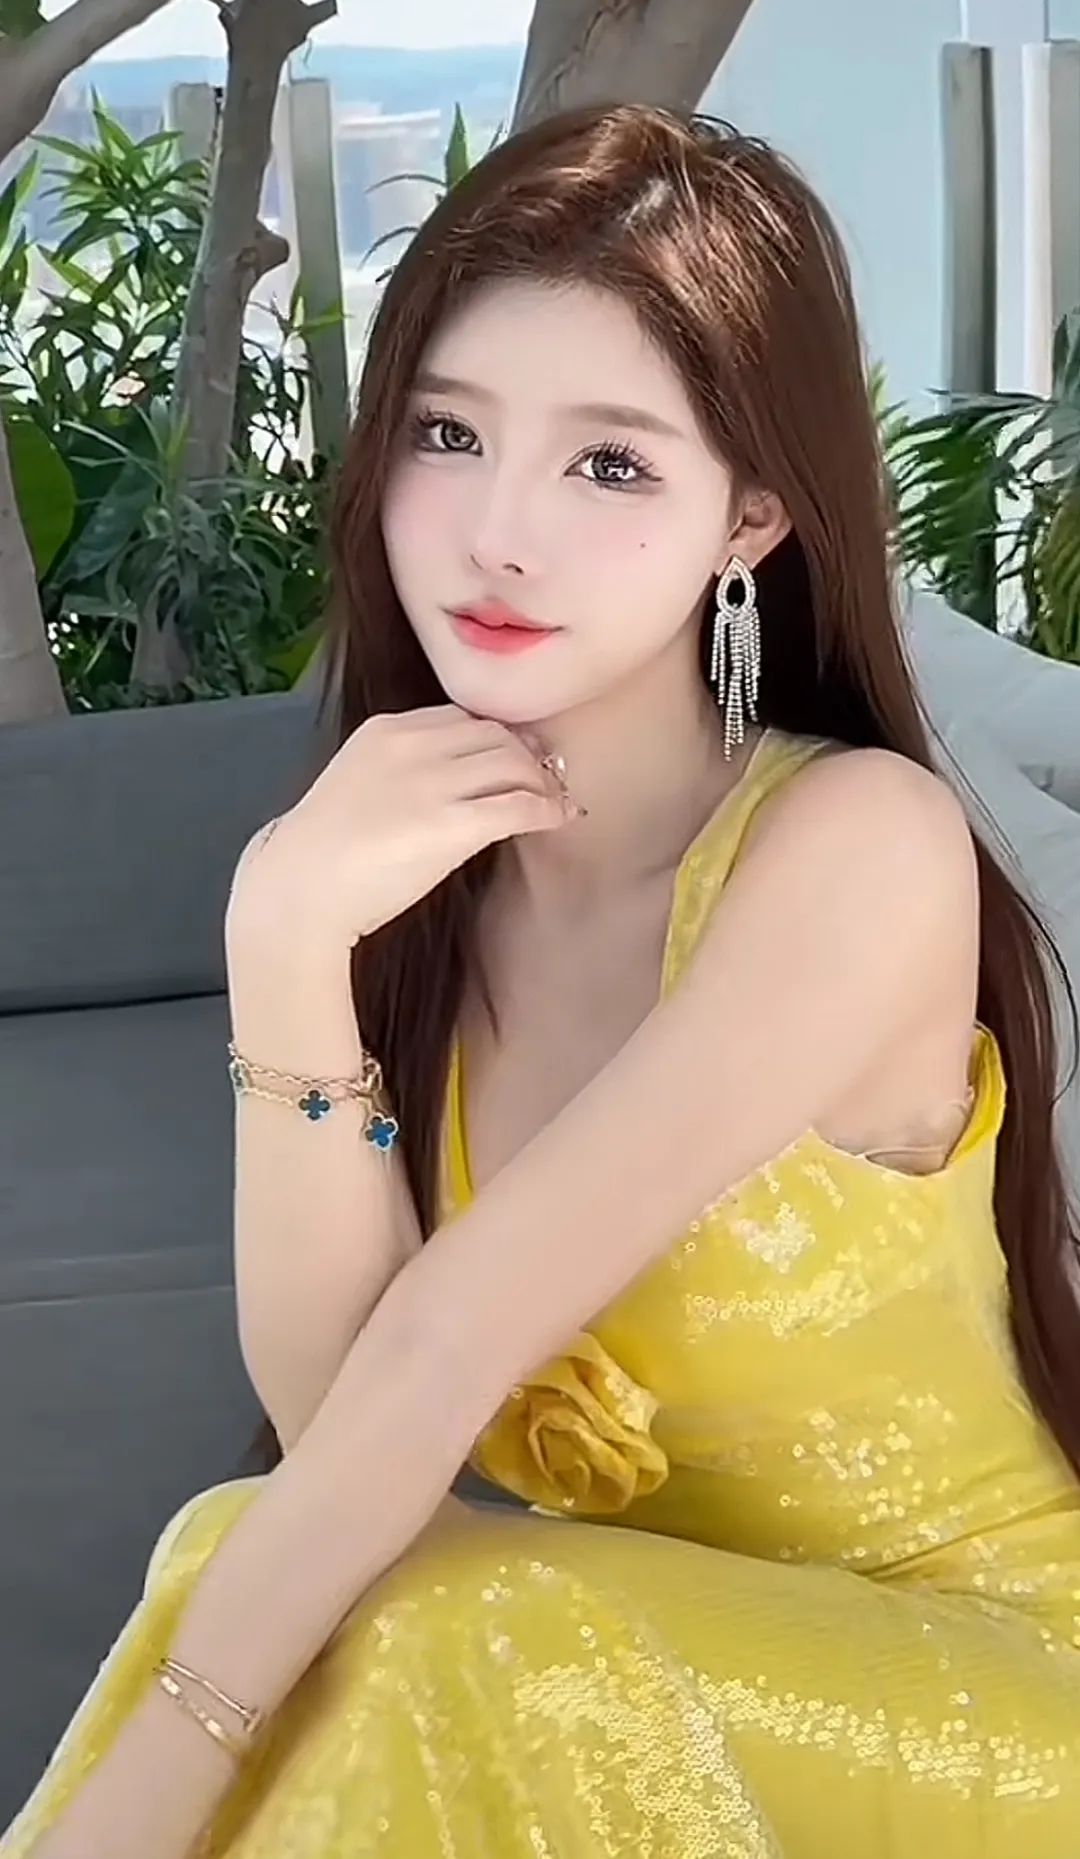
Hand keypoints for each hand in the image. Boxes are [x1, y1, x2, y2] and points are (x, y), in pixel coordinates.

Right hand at [225, 705, 579, 954]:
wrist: (300, 890)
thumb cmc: (322, 853)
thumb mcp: (355, 784)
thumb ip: (397, 772)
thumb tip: (446, 785)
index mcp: (385, 730)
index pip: (460, 718)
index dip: (495, 737)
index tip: (513, 757)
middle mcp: (413, 745)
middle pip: (494, 734)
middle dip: (526, 755)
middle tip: (545, 779)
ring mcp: (434, 783)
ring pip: (514, 764)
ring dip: (542, 781)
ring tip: (553, 801)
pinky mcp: (452, 824)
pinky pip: (519, 805)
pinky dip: (546, 809)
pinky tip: (557, 819)